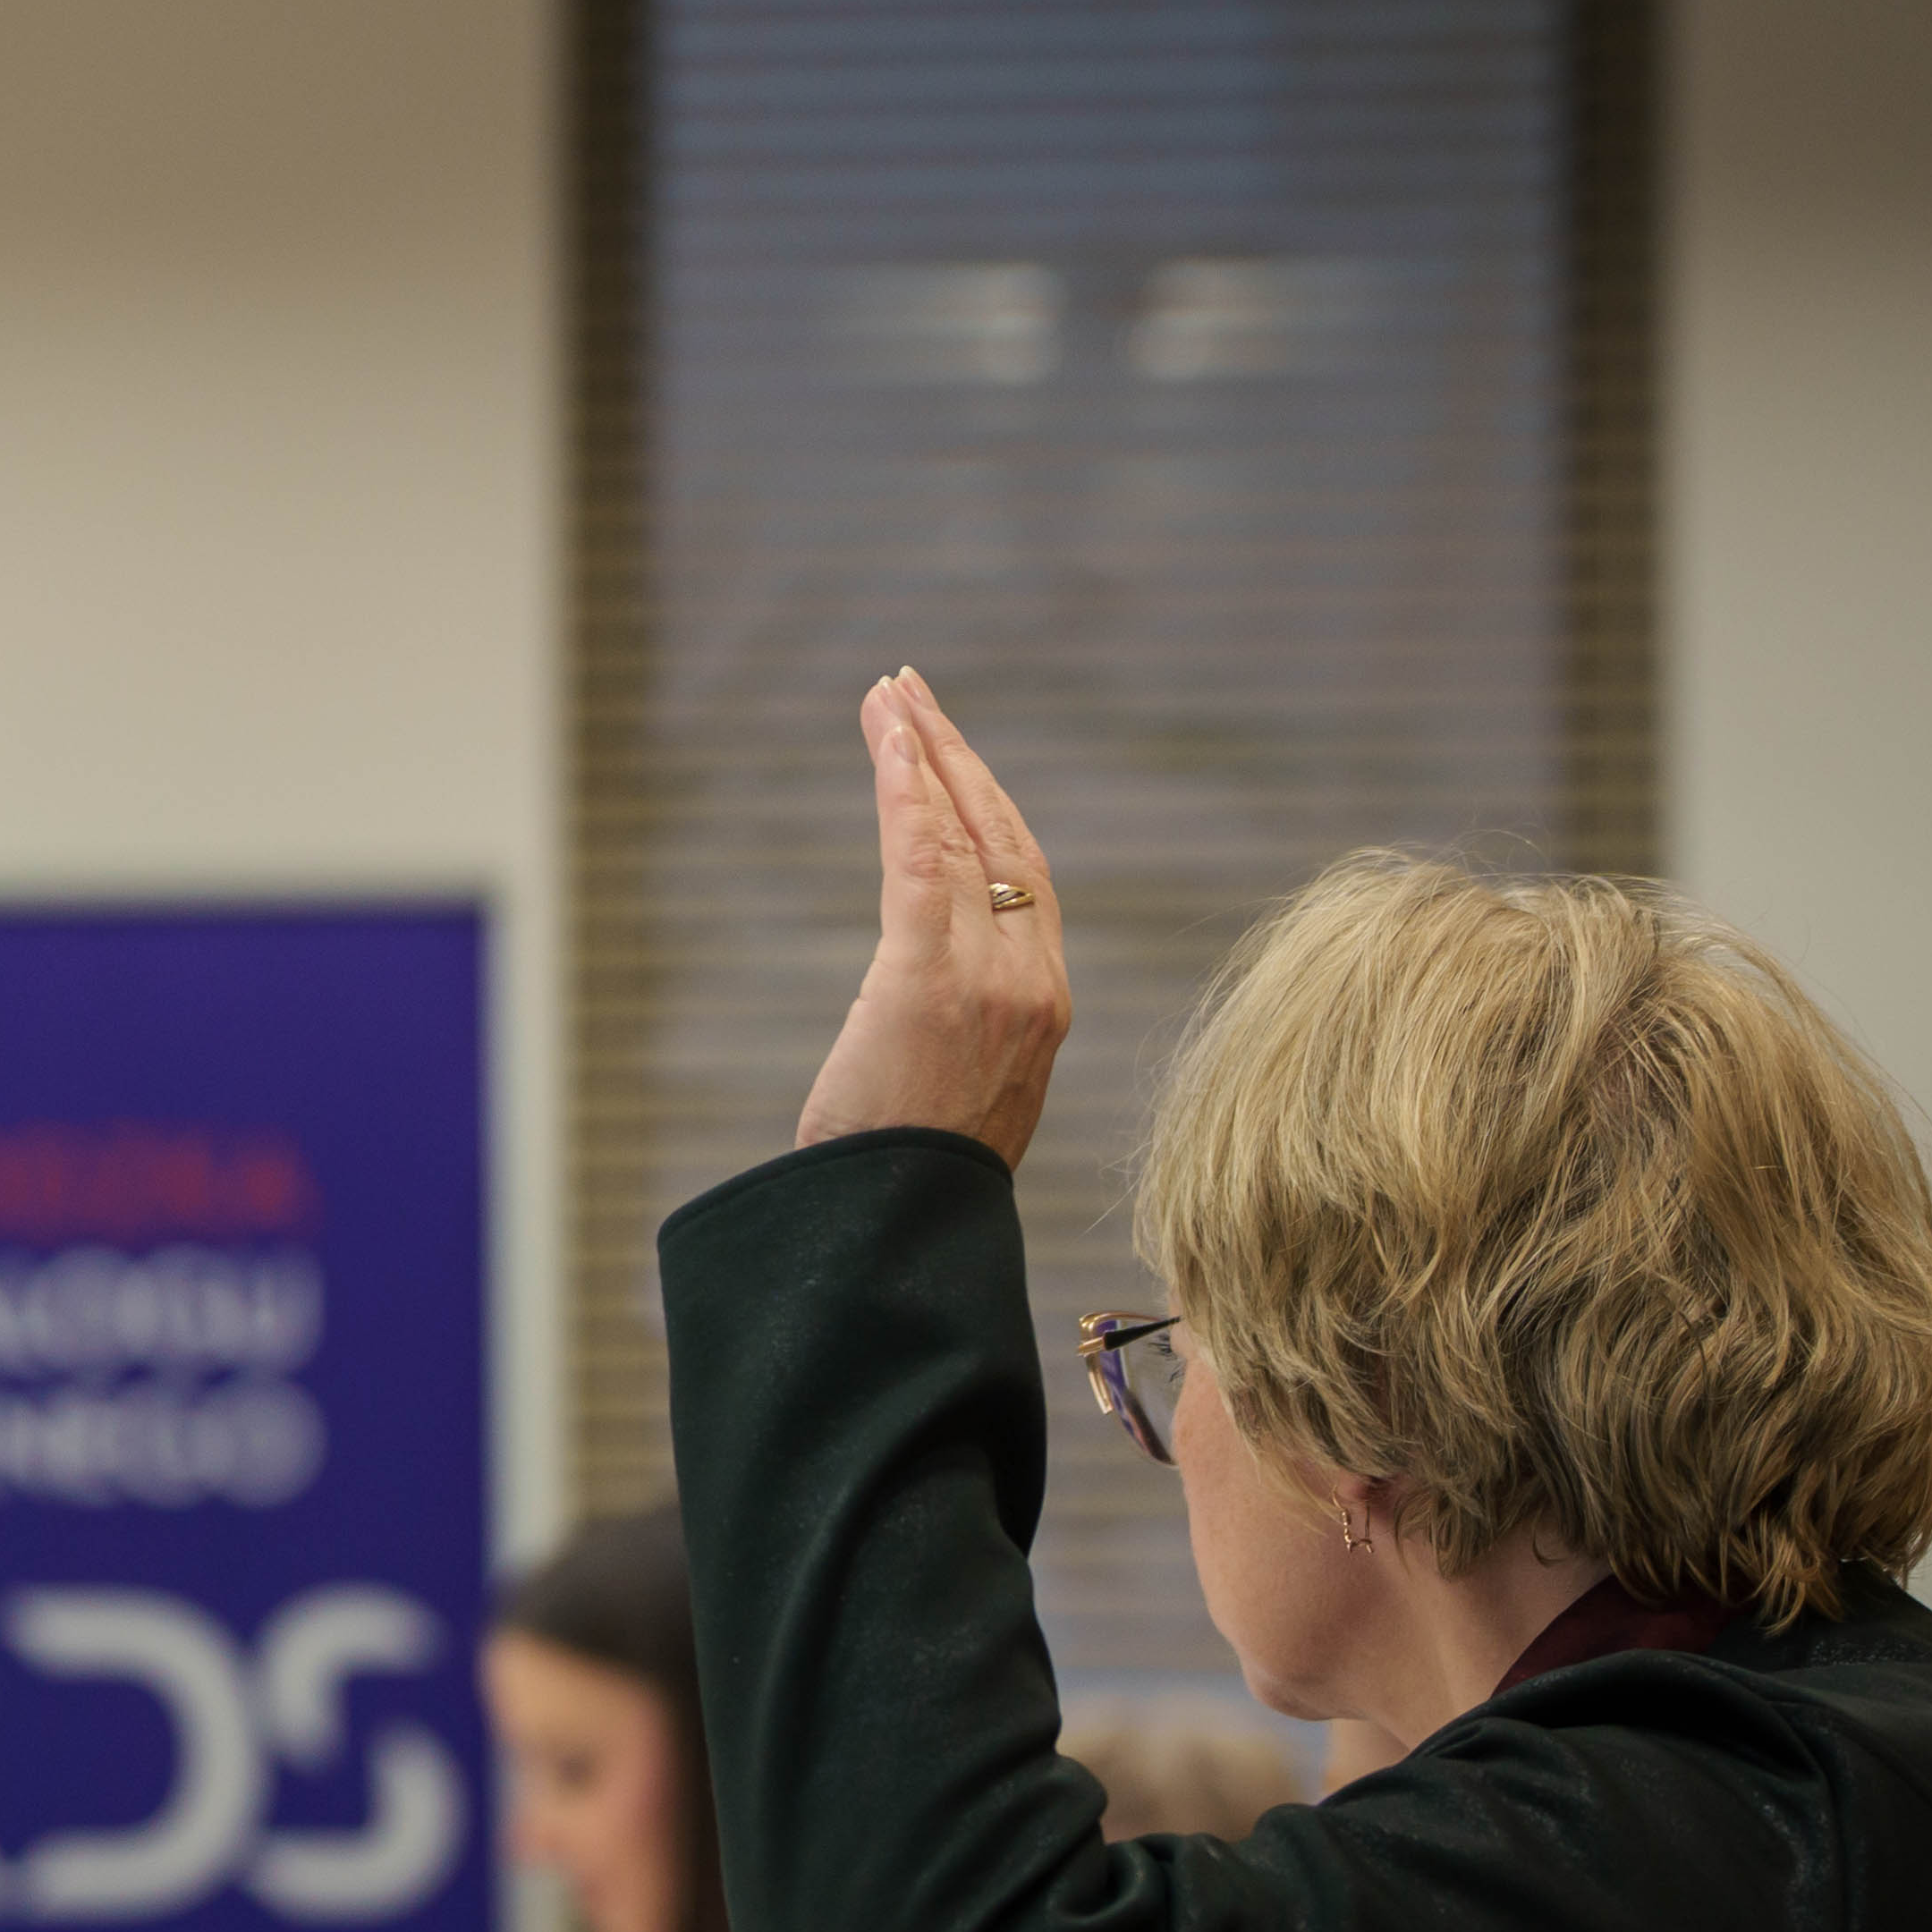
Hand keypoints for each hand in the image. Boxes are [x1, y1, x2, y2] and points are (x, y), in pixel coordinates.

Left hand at [792, 668, 1069, 1165]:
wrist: (897, 1237)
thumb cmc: (904, 1184)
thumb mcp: (956, 1101)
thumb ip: (962, 1041)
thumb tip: (920, 1019)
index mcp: (1044, 1009)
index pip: (1024, 881)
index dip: (991, 808)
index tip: (950, 755)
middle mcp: (1034, 985)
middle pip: (1006, 840)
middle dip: (959, 760)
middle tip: (912, 694)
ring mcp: (990, 982)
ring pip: (963, 836)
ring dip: (924, 755)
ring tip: (889, 695)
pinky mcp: (931, 980)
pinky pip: (923, 860)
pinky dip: (906, 789)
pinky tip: (888, 737)